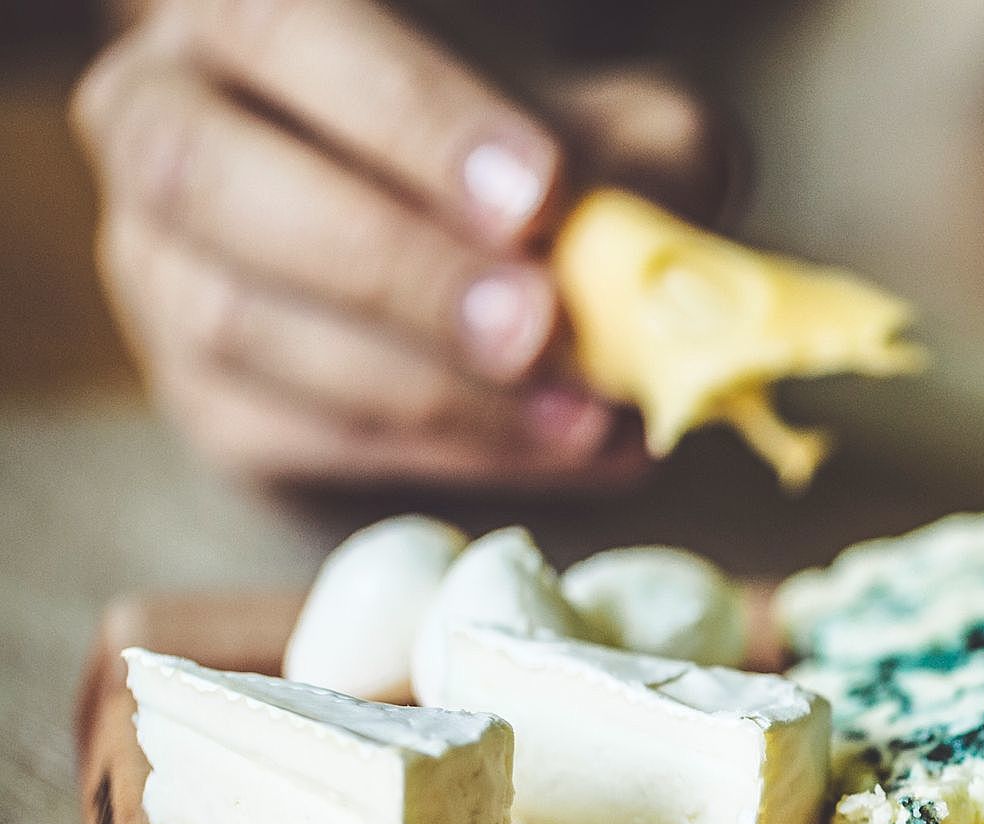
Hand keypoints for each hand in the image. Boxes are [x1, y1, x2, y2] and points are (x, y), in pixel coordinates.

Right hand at [71, 0, 738, 487]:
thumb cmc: (542, 151)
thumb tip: (653, 264)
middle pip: (221, 184)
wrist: (481, 247)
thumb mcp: (607, 123)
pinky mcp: (211, 399)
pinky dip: (446, 453)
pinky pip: (300, 435)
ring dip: (429, 387)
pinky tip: (568, 450)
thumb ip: (630, 162)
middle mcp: (164, 120)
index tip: (540, 196)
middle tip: (540, 325)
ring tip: (584, 413)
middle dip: (396, 267)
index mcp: (250, 15)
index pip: (292, 31)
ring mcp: (163, 266)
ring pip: (243, 328)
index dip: (413, 118)